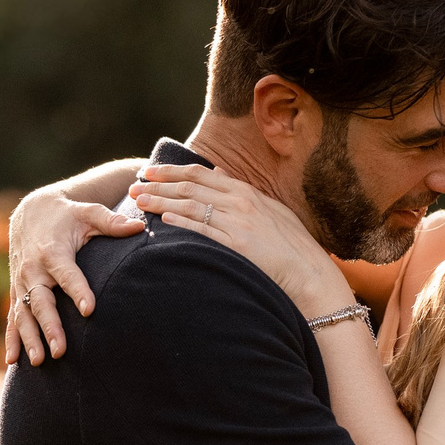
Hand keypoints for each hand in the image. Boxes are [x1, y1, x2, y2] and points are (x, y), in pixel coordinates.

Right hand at [6, 180, 144, 365]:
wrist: (31, 213)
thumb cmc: (67, 216)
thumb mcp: (88, 213)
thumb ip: (112, 221)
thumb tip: (139, 226)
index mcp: (53, 252)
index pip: (67, 274)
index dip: (78, 291)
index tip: (89, 309)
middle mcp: (34, 269)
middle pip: (41, 301)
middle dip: (50, 326)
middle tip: (60, 350)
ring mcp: (22, 283)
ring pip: (24, 314)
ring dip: (30, 338)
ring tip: (40, 361)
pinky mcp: (17, 291)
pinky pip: (12, 317)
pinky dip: (12, 338)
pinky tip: (14, 361)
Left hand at [132, 165, 355, 315]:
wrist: (309, 272)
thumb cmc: (290, 244)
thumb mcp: (269, 209)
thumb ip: (241, 189)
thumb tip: (218, 171)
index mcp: (246, 192)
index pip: (201, 174)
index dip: (172, 171)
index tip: (150, 171)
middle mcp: (241, 202)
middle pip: (191, 187)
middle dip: (159, 185)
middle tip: (135, 185)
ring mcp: (239, 223)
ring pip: (192, 206)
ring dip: (162, 202)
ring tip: (140, 201)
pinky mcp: (238, 245)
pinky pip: (204, 231)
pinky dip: (183, 223)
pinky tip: (164, 220)